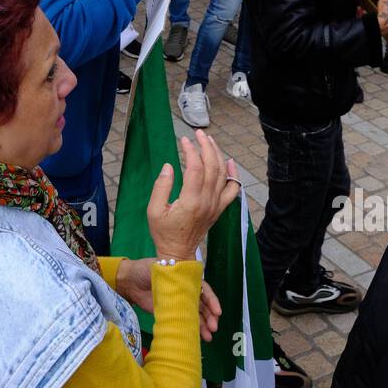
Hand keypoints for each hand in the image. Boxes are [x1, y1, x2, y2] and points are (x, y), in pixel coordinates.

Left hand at [114, 259, 222, 341]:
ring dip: (203, 326)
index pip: (204, 290)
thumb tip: (190, 285)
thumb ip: (176, 277)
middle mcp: (186, 292)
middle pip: (202, 305)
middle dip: (210, 316)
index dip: (212, 301)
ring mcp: (179, 304)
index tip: (217, 312)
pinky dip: (191, 329)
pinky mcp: (170, 314)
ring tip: (208, 337)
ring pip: (195, 315)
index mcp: (187, 279)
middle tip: (213, 327)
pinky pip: (183, 321)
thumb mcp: (163, 268)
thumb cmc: (146, 269)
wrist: (130, 281)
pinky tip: (197, 337)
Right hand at [147, 129, 240, 261]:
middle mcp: (207, 201)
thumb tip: (169, 166)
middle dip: (206, 146)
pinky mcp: (219, 208)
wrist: (178, 253)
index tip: (184, 139)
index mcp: (191, 201)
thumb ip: (161, 186)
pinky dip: (233, 174)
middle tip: (198, 134)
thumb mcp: (154, 210)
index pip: (195, 168)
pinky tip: (229, 161)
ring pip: (223, 174)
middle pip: (212, 167)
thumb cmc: (163, 232)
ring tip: (209, 140)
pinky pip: (232, 189)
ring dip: (217, 155)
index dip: (191, 150)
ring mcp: (216, 205)